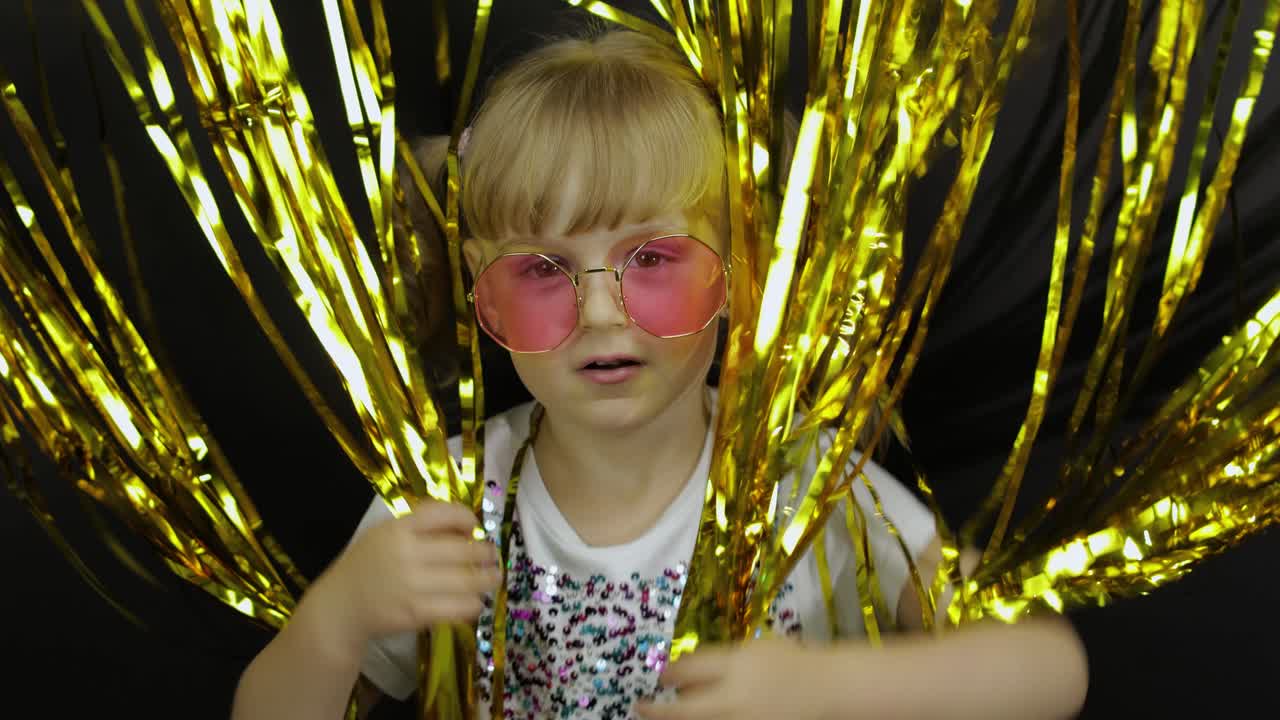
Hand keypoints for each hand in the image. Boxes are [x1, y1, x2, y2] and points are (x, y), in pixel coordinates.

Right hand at [304, 501, 500, 653]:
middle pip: (463, 549)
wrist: (341, 607)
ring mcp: (412, 585)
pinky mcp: (416, 613)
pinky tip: (476, 602)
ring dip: (488, 579)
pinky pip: (457, 608)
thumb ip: (419, 524)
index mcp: (399, 529)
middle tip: (493, 556)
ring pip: (467, 580)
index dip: (467, 518)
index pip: (444, 514)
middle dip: (486, 553)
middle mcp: (407, 554)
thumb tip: (464, 523)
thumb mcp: (384, 533)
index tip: (474, 527)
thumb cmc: (367, 565)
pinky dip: (473, 605)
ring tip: (494, 578)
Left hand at [637, 638, 841, 719]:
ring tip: (661, 717)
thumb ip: (721, 660)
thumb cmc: (790, 661)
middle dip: (657, 711)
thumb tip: (685, 674)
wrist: (828, 689)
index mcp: (737, 666)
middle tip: (641, 708)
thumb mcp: (754, 648)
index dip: (668, 674)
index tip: (659, 676)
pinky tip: (698, 718)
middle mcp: (736, 698)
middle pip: (685, 710)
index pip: (689, 670)